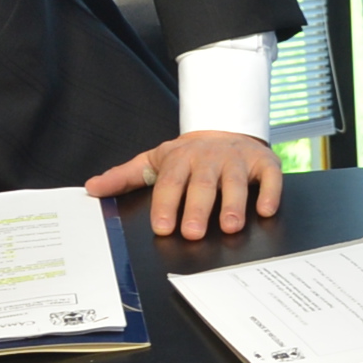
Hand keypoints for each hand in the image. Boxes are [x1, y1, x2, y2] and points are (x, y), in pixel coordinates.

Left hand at [85, 130, 282, 239]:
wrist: (227, 129)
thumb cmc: (189, 155)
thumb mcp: (154, 161)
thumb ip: (124, 177)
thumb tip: (91, 187)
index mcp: (181, 159)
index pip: (170, 183)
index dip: (166, 205)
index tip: (162, 227)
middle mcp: (209, 158)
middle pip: (203, 184)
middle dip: (198, 208)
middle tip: (193, 233)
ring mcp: (238, 160)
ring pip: (236, 182)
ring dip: (234, 203)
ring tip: (230, 227)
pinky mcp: (264, 162)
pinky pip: (270, 178)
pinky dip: (270, 193)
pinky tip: (265, 211)